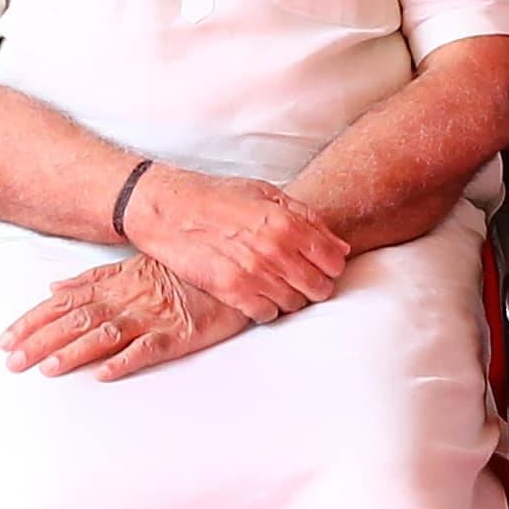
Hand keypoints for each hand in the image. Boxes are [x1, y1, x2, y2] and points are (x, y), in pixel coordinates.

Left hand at [0, 258, 235, 377]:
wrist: (228, 269)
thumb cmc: (178, 269)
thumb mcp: (130, 267)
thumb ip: (91, 279)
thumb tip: (52, 289)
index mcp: (112, 284)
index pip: (63, 303)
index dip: (33, 321)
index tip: (5, 340)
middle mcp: (126, 300)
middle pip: (76, 320)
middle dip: (42, 341)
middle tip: (13, 362)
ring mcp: (152, 317)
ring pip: (106, 334)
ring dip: (75, 352)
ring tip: (48, 369)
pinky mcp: (180, 335)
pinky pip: (150, 348)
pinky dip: (125, 360)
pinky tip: (104, 374)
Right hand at [122, 160, 348, 328]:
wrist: (170, 210)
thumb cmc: (217, 198)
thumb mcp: (266, 193)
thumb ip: (307, 219)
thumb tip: (339, 247)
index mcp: (287, 223)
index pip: (334, 261)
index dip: (330, 265)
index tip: (319, 264)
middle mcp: (275, 250)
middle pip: (319, 288)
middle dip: (314, 284)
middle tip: (298, 277)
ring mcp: (254, 274)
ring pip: (295, 304)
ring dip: (290, 297)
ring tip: (274, 283)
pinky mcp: (232, 291)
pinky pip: (266, 315)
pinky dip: (265, 308)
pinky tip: (256, 293)